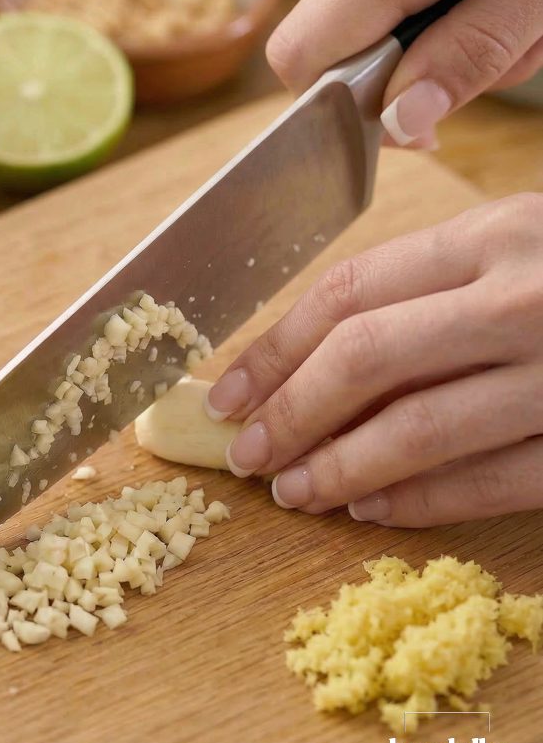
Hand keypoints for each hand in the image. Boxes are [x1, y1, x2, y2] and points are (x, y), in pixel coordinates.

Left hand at [205, 193, 542, 526]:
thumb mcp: (517, 245)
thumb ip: (429, 287)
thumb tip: (308, 357)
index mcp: (499, 232)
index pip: (349, 291)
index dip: (275, 348)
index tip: (229, 392)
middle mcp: (528, 296)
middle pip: (368, 359)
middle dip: (291, 414)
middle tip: (248, 454)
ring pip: (420, 431)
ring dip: (341, 470)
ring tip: (295, 491)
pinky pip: (491, 482)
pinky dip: (420, 503)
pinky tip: (373, 511)